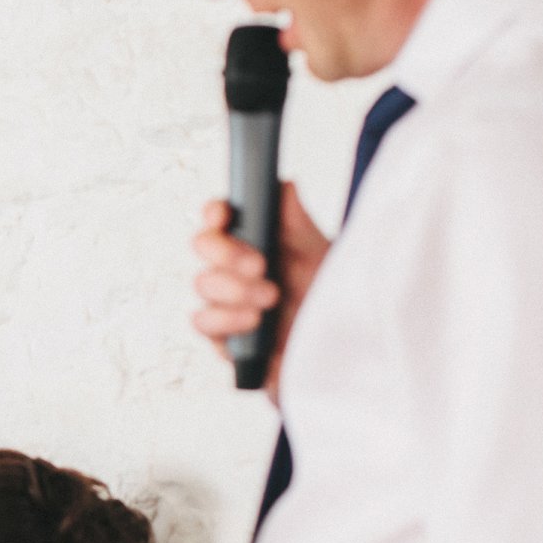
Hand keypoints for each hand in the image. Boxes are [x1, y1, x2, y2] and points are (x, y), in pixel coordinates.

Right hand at [191, 182, 328, 401]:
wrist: (341, 357)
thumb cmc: (329, 305)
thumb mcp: (321, 260)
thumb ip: (297, 225)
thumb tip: (283, 185)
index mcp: (256, 242)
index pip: (220, 218)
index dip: (215, 212)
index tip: (223, 215)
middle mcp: (235, 269)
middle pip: (201, 245)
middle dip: (226, 252)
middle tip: (261, 266)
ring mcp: (225, 302)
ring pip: (201, 284)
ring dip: (233, 289)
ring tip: (271, 300)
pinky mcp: (222, 337)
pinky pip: (203, 322)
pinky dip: (226, 319)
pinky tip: (253, 323)